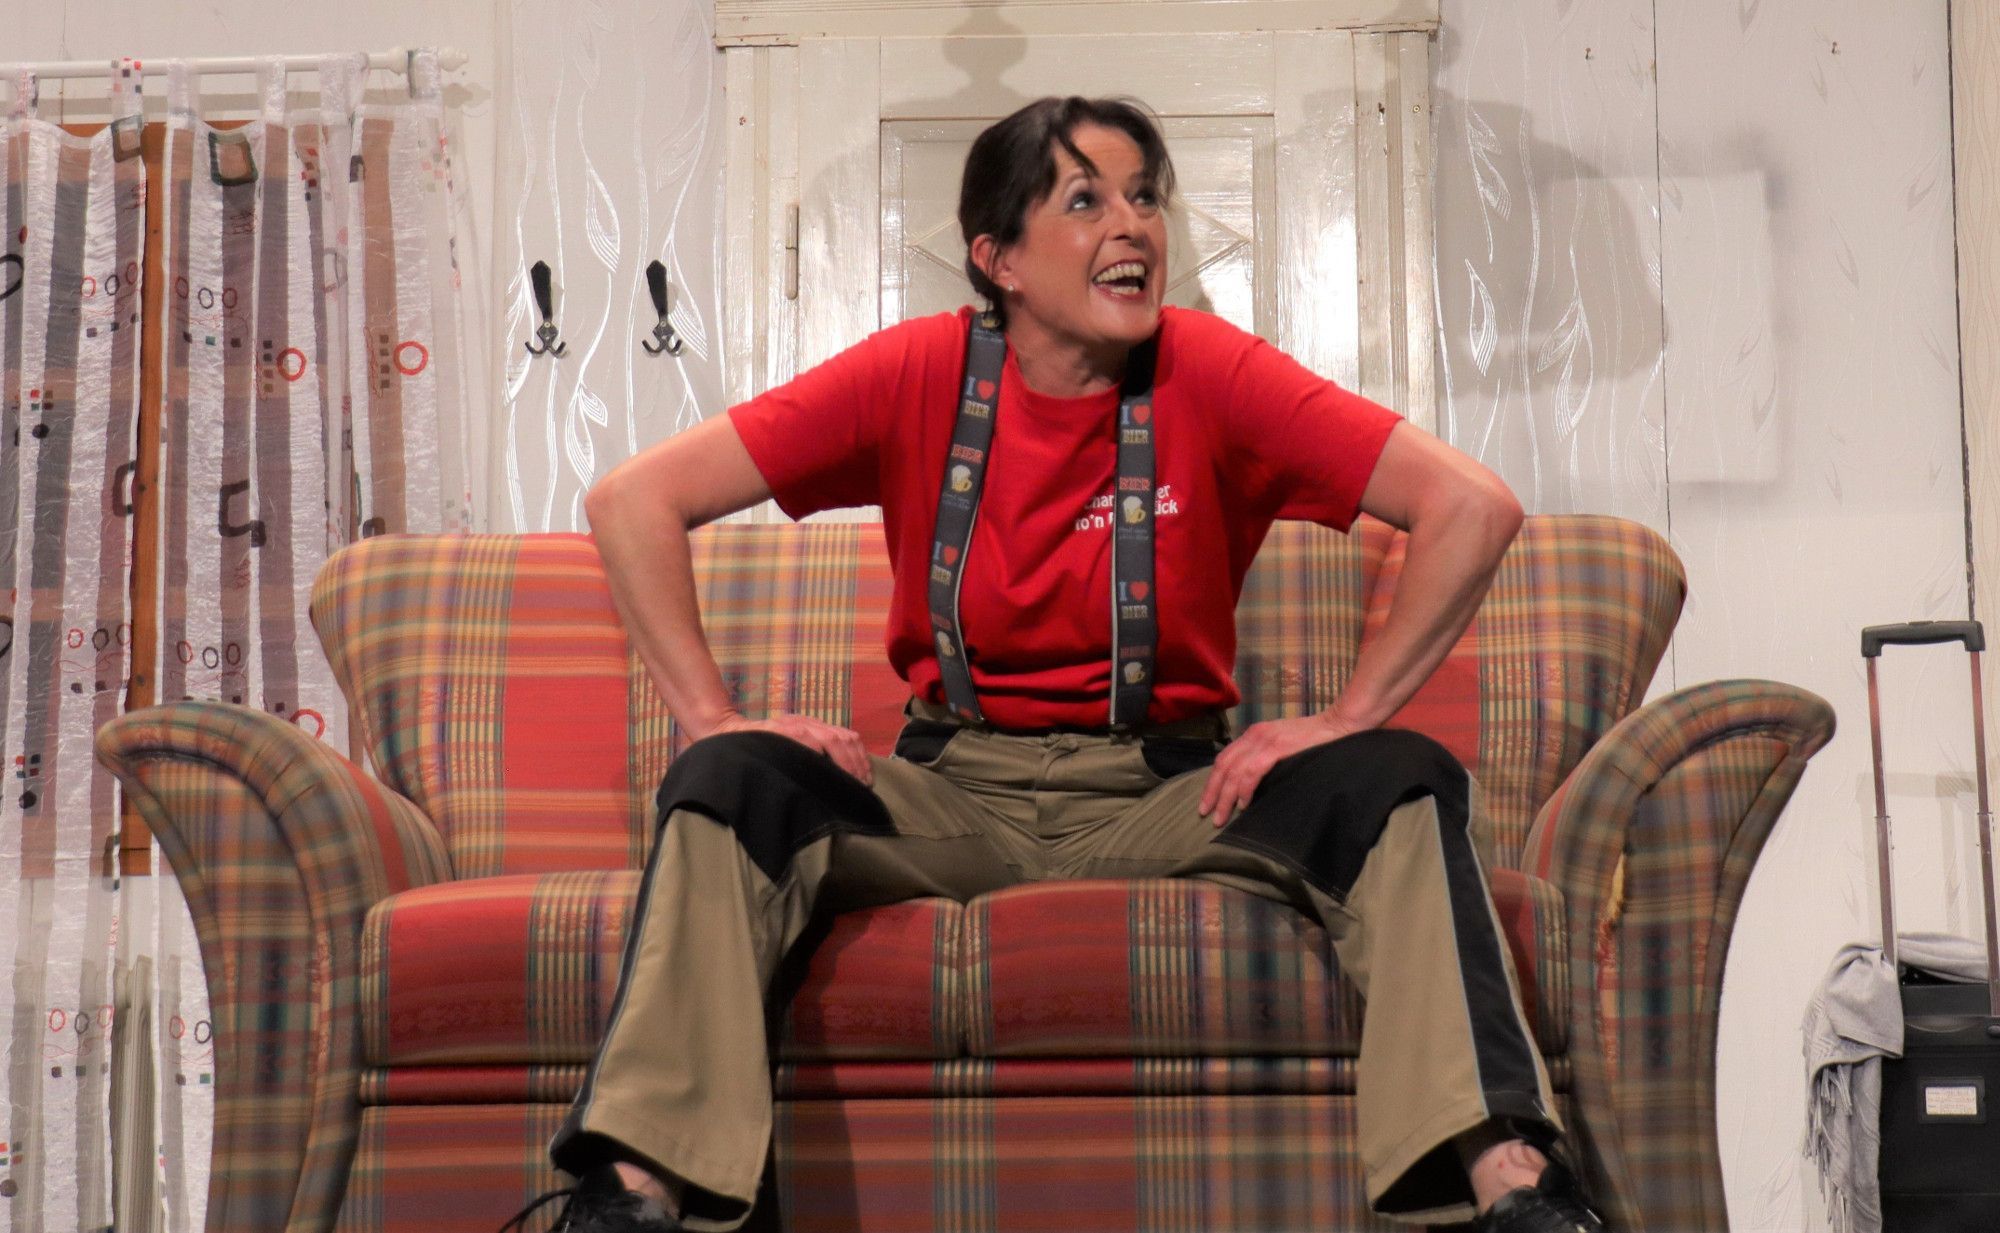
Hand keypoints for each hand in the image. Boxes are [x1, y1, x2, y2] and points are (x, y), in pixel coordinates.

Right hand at [706, 712, 873, 785]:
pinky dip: (814, 750)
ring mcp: (789, 725)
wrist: (724, 733)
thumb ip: (812, 758)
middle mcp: (804, 722)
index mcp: (812, 726)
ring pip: (828, 737)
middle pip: (842, 737)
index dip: (860, 759)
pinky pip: (800, 737)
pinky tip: (822, 765)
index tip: (865, 781)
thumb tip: (843, 780)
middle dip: (855, 764)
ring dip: (842, 761)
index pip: (847, 737)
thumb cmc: (760, 750)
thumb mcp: (790, 750)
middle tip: (859, 786)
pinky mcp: (773, 730)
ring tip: (847, 781)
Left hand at [1199, 710, 1363, 826]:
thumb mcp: (1282, 746)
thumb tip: (1248, 787)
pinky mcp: (1277, 747)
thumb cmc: (1314, 740)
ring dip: (1225, 797)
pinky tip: (1243, 804)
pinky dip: (1244, 789)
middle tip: (1206, 815)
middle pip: (1223, 767)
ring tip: (1221, 817)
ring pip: (1234, 772)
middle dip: (1212, 793)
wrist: (1338, 725)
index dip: (1212, 783)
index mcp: (1253, 734)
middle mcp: (1254, 735)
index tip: (1207, 803)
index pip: (1224, 760)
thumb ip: (1265, 758)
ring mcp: (1265, 740)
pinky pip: (1253, 772)